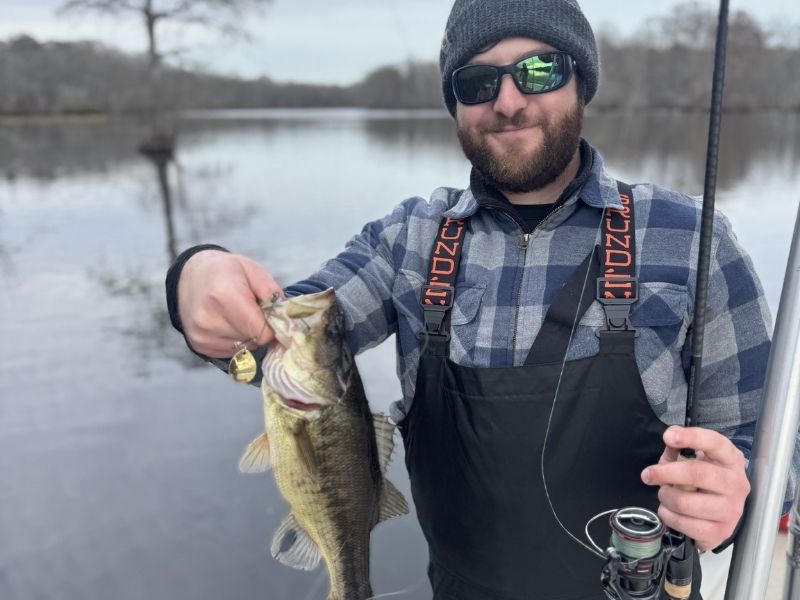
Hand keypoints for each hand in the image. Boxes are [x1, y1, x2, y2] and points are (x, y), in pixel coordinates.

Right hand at [178, 250, 282, 356]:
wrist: (190, 277)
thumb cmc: (226, 271)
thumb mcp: (252, 269)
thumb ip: (271, 291)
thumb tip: (285, 316)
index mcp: (224, 295)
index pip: (261, 330)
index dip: (272, 325)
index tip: (271, 315)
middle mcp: (209, 318)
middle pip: (254, 340)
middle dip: (260, 328)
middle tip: (253, 311)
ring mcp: (201, 335)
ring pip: (244, 348)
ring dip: (248, 336)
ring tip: (237, 315)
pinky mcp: (198, 345)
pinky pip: (231, 352)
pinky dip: (235, 341)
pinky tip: (227, 323)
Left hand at [641, 425, 749, 550]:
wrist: (722, 510)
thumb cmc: (705, 479)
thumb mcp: (694, 459)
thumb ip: (679, 449)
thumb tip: (669, 440)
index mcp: (731, 459)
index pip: (715, 443)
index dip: (691, 437)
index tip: (668, 436)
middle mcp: (736, 483)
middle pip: (697, 474)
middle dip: (666, 473)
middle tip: (647, 475)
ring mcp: (732, 509)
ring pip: (686, 503)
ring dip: (665, 497)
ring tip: (663, 494)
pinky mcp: (722, 531)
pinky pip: (685, 524)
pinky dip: (668, 516)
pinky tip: (668, 510)